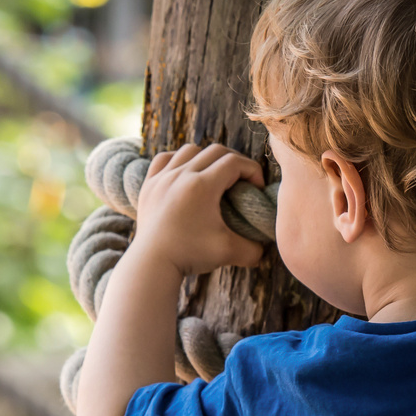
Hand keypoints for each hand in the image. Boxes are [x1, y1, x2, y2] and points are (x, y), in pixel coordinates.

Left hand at [133, 143, 265, 274]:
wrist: (150, 265)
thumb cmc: (189, 256)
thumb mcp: (228, 253)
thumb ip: (254, 249)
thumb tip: (266, 247)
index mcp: (202, 186)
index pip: (235, 162)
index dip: (252, 171)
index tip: (256, 189)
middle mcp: (181, 175)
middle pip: (216, 151)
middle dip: (235, 162)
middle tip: (241, 181)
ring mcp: (162, 178)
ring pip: (189, 150)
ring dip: (207, 157)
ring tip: (214, 176)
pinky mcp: (148, 185)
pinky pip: (164, 159)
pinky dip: (178, 160)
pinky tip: (185, 173)